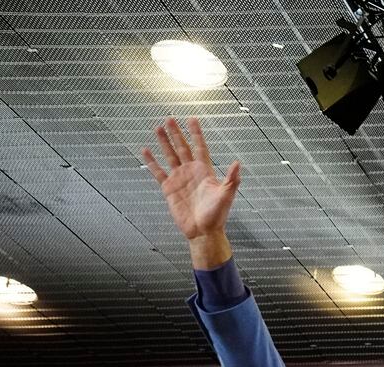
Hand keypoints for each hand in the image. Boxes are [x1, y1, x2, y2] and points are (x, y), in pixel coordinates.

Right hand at [141, 118, 241, 242]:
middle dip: (177, 133)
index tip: (192, 119)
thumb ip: (232, 179)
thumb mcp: (226, 196)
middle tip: (169, 118)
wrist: (203, 231)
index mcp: (205, 171)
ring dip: (164, 142)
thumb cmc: (217, 215)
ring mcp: (179, 178)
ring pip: (170, 155)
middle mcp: (191, 172)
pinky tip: (145, 150)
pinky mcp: (168, 188)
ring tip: (158, 127)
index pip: (200, 147)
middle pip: (183, 147)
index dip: (196, 134)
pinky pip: (158, 171)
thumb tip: (238, 163)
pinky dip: (152, 161)